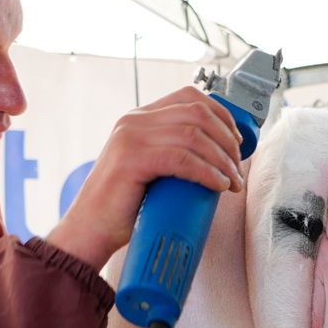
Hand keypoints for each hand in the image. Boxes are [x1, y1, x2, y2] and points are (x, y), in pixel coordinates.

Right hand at [46, 85, 243, 268]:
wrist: (90, 230)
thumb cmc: (122, 207)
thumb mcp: (149, 168)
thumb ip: (171, 153)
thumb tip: (217, 156)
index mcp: (139, 118)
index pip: (188, 96)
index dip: (221, 114)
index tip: (236, 141)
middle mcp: (134, 121)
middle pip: (197, 114)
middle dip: (227, 140)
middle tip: (237, 168)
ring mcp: (130, 137)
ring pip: (193, 136)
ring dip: (222, 159)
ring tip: (232, 182)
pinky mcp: (132, 160)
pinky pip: (182, 158)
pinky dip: (207, 171)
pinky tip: (218, 185)